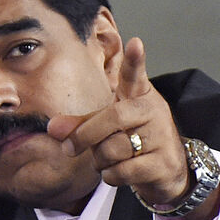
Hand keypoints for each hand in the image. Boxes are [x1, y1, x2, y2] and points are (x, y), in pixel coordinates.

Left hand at [47, 37, 190, 207]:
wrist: (167, 171)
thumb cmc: (131, 141)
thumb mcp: (106, 128)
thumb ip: (79, 124)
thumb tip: (52, 128)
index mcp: (138, 96)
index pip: (136, 76)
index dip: (135, 61)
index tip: (135, 43)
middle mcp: (153, 111)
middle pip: (113, 117)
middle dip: (85, 135)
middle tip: (69, 148)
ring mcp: (161, 136)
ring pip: (113, 149)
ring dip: (100, 161)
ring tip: (110, 159)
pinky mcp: (163, 163)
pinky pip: (121, 171)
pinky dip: (112, 176)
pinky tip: (121, 172)